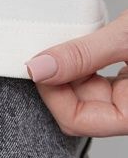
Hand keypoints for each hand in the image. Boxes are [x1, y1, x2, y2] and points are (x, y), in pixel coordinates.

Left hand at [24, 9, 127, 136]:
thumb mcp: (127, 36)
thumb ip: (83, 54)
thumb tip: (39, 69)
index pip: (77, 120)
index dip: (52, 93)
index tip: (39, 64)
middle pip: (78, 107)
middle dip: (58, 79)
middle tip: (48, 46)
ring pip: (86, 91)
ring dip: (70, 68)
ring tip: (70, 39)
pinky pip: (98, 79)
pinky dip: (84, 62)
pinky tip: (83, 41)